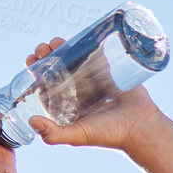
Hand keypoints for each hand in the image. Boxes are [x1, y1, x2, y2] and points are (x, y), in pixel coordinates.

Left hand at [22, 35, 168, 153]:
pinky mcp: (107, 73)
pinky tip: (77, 37)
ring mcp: (92, 83)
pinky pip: (93, 56)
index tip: (31, 60)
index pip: (45, 88)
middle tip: (44, 47)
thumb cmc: (109, 134)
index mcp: (66, 110)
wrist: (141, 125)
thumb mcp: (78, 135)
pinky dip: (84, 46)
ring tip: (56, 41)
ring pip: (72, 61)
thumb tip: (31, 121)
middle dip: (47, 57)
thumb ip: (54, 134)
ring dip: (62, 49)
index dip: (35, 73)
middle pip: (56, 72)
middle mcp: (76, 96)